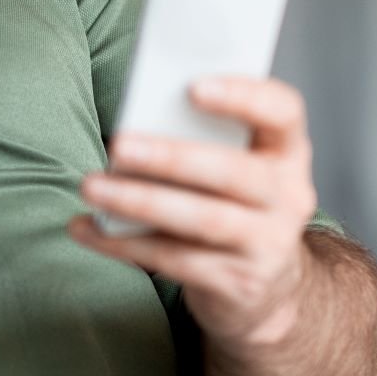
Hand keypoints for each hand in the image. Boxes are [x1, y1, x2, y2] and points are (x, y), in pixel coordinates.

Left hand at [70, 76, 319, 349]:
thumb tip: (132, 122)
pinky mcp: (241, 285)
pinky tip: (87, 228)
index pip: (282, 112)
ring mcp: (270, 244)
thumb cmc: (232, 202)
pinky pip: (176, 261)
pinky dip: (124, 244)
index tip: (193, 86)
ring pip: (202, 220)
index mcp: (286, 151)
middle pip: (232, 171)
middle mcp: (288, 196)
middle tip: (118, 145)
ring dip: (138, 201)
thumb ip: (199, 137)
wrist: (266, 289)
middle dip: (171, 157)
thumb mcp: (234, 164)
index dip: (243, 96)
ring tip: (91, 187)